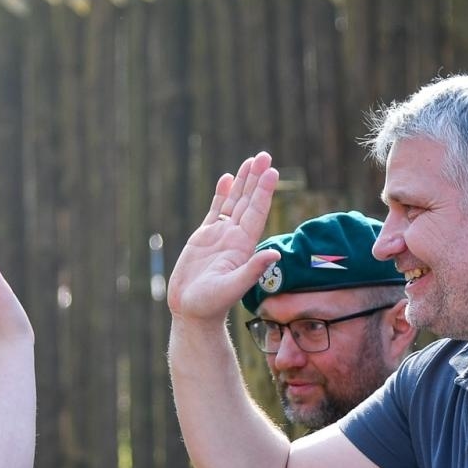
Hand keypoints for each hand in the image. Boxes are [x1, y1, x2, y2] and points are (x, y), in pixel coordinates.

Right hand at [166, 152, 280, 323]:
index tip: (271, 171)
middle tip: (264, 155)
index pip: (256, 213)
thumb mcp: (233, 288)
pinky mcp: (204, 237)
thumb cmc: (211, 305)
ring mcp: (220, 236)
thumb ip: (252, 270)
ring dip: (243, 182)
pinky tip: (228, 178)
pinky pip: (216, 210)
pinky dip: (222, 193)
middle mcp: (235, 237)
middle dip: (256, 179)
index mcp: (243, 246)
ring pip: (234, 202)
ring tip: (250, 160)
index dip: (263, 192)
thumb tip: (275, 255)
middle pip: (248, 201)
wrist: (192, 312)